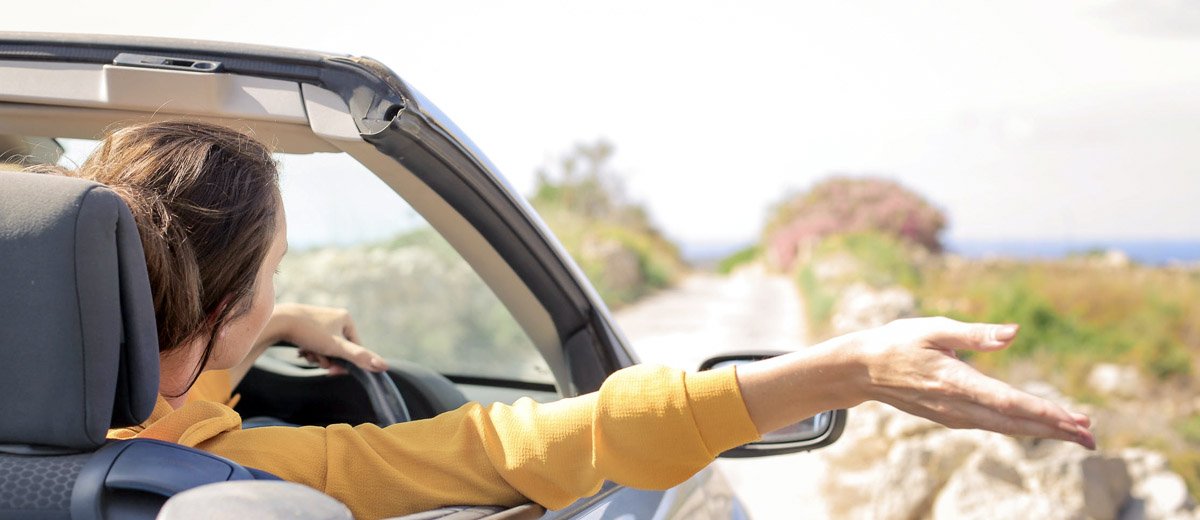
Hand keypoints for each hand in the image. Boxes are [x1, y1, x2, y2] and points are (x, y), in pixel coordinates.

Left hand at [271, 303, 387, 375]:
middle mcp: (334, 315)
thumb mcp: (337, 348)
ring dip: (317, 356)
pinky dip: (309, 349)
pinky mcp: (306, 323)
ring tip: (306, 354)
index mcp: (346, 317)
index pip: (355, 347)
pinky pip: (314, 342)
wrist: (278, 321)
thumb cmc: (309, 333)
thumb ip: (360, 357)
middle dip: (328, 358)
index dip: (346, 362)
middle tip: (317, 361)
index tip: (334, 371)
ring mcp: (320, 319)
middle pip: (339, 348)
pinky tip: (300, 350)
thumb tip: (384, 366)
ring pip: (325, 346)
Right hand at [849, 317, 1093, 448]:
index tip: (1073, 419)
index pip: (1006, 400)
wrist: (863, 370)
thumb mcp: (933, 328)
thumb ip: (974, 333)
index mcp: (954, 381)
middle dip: (1055, 430)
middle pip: (1014, 423)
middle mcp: (956, 406)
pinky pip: (993, 426)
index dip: (1042, 411)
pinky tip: (1040, 426)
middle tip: (1092, 437)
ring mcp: (953, 416)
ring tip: (1078, 435)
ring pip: (1006, 428)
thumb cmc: (897, 342)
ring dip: (1043, 432)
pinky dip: (1021, 427)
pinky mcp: (951, 418)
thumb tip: (1015, 332)